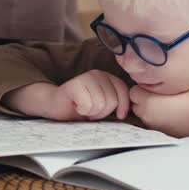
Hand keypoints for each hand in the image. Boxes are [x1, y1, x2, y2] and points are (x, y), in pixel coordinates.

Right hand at [9, 70, 129, 120]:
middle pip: (112, 101)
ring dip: (91, 113)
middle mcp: (97, 74)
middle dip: (102, 112)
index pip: (124, 91)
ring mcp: (86, 78)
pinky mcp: (75, 85)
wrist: (54, 104)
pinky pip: (88, 105)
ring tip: (83, 108)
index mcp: (106, 77)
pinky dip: (81, 111)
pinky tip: (76, 106)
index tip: (120, 115)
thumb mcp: (102, 103)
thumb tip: (134, 108)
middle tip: (91, 111)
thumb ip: (115, 101)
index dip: (123, 106)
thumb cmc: (79, 106)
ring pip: (100, 105)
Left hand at [129, 86, 188, 137]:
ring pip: (141, 113)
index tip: (152, 88)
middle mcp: (144, 113)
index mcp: (146, 100)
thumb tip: (148, 84)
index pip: (133, 91)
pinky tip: (167, 115)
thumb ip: (156, 85)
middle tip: (157, 97)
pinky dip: (154, 118)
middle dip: (142, 100)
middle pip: (135, 103)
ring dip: (147, 109)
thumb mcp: (171, 86)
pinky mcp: (156, 132)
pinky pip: (149, 122)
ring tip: (163, 106)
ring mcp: (149, 124)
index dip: (142, 89)